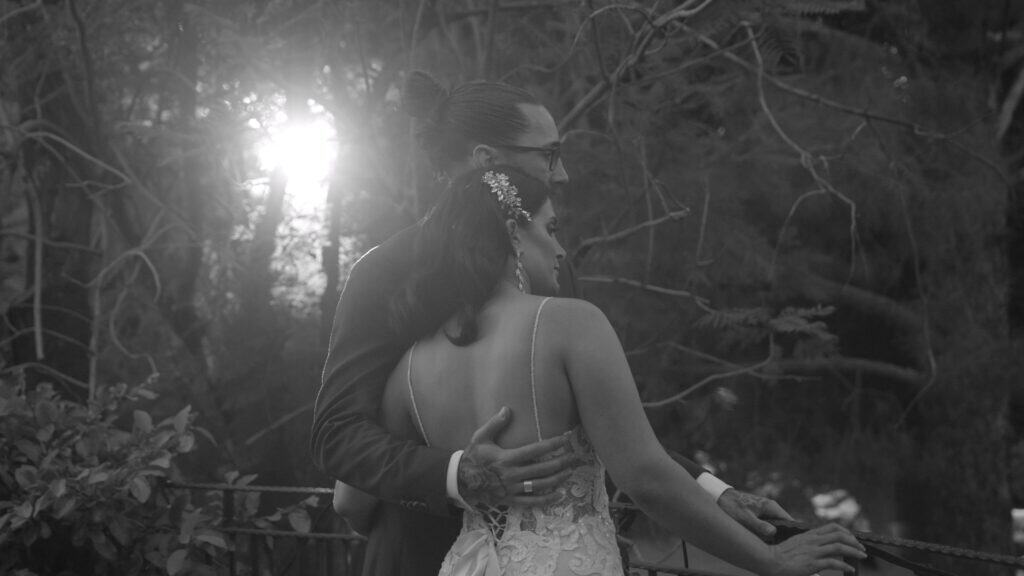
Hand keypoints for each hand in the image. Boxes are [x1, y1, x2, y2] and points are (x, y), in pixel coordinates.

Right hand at [457, 407, 575, 506]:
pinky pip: (531, 502)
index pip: (536, 450)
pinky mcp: (510, 500)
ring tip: (569, 472)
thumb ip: (495, 423)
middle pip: (543, 469)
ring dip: (557, 479)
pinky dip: (546, 500)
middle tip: (574, 457)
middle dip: (561, 462)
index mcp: (507, 458)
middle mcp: (512, 474)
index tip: (566, 438)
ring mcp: (512, 489)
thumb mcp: (481, 437)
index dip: (553, 444)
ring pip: (540, 485)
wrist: (461, 480)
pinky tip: (559, 496)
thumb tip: (508, 408)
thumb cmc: (473, 457)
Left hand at [718, 488, 792, 538]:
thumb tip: (773, 533)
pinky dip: (765, 534)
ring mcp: (765, 512)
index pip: (789, 521)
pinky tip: (760, 541)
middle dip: (781, 537)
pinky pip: (767, 527)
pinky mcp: (759, 515)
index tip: (790, 544)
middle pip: (783, 526)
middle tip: (777, 548)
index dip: (792, 533)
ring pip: (774, 527)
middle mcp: (771, 508)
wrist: (720, 497)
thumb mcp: (745, 518)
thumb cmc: (732, 506)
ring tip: (768, 545)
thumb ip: (759, 526)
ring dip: (772, 536)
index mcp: (771, 507)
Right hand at [767, 523, 866, 575]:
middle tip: (862, 549)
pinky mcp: (812, 563)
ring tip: (862, 556)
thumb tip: (820, 552)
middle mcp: (813, 540)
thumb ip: (808, 544)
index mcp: (809, 535)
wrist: (770, 561)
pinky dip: (845, 566)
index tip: (853, 539)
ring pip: (839, 546)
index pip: (832, 527)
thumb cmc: (780, 555)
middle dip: (854, 541)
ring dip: (854, 551)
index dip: (846, 531)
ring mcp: (813, 551)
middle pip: (839, 535)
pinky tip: (850, 569)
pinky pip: (833, 562)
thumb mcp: (796, 544)